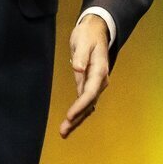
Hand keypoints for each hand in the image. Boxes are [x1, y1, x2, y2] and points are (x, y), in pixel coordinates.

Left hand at [59, 15, 109, 138]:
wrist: (95, 31)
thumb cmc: (88, 35)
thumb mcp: (83, 41)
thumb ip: (81, 55)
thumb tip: (77, 68)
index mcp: (99, 71)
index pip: (90, 92)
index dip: (80, 105)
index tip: (69, 115)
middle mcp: (99, 81)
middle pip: (89, 104)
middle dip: (77, 118)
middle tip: (63, 131)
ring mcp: (95, 84)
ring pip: (87, 106)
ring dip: (77, 120)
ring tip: (64, 132)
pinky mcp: (88, 85)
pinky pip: (84, 102)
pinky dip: (77, 113)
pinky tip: (70, 123)